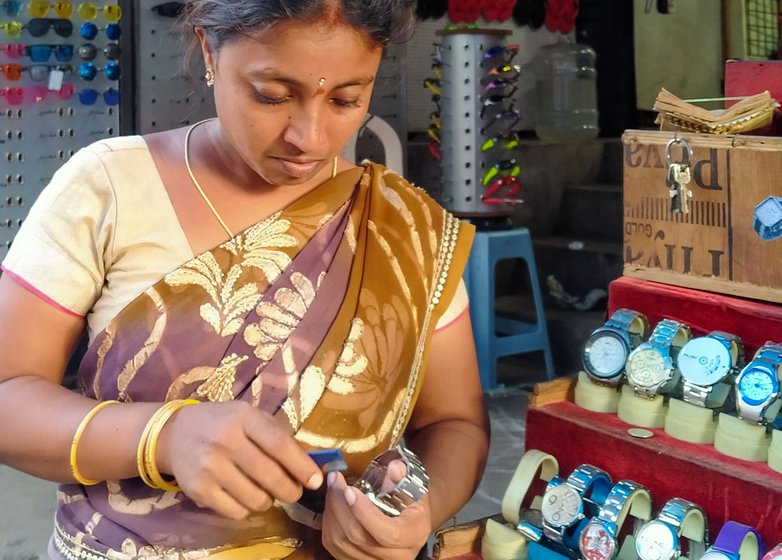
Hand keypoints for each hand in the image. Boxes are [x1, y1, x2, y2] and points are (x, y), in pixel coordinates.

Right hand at [156, 400, 321, 518]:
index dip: (302, 466)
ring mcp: (210, 467)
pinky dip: (247, 508)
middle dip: (291, 490)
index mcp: (243, 417)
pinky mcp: (198, 490)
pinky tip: (244, 494)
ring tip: (264, 489)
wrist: (174, 434)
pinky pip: (237, 512)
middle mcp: (225, 441)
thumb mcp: (249, 416)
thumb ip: (278, 436)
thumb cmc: (222, 423)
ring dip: (269, 500)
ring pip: (257, 499)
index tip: (317, 480)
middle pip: (271, 476)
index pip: (279, 444)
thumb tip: (310, 465)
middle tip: (294, 491)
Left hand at [321, 470, 431, 559]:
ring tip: (332, 487)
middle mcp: (395, 557)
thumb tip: (394, 468)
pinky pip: (333, 547)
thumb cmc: (410, 505)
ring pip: (340, 542)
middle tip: (335, 479)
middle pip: (357, 536)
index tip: (350, 490)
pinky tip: (332, 505)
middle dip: (340, 504)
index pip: (388, 533)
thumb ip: (403, 479)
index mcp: (413, 536)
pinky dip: (328, 524)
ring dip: (331, 511)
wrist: (408, 525)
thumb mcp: (414, 490)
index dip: (365, 513)